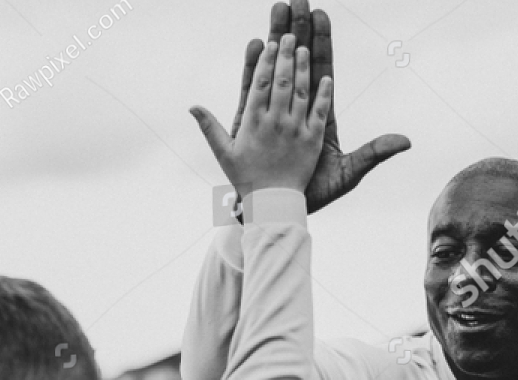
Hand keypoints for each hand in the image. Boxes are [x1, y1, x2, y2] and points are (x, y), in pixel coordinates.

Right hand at [192, 33, 330, 198]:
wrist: (271, 204)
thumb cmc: (246, 180)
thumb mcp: (224, 153)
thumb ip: (210, 127)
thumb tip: (192, 107)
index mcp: (254, 123)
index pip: (261, 84)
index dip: (266, 62)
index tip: (270, 45)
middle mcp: (275, 124)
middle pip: (282, 82)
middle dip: (285, 56)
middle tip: (289, 36)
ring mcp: (295, 131)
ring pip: (300, 93)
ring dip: (303, 69)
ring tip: (304, 49)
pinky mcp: (312, 142)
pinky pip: (319, 113)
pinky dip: (323, 95)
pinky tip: (326, 79)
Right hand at [231, 2, 409, 212]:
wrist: (282, 210)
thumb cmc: (317, 194)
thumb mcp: (350, 173)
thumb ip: (374, 153)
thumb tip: (405, 141)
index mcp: (320, 113)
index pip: (322, 70)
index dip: (321, 44)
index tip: (321, 16)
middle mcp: (297, 106)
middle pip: (298, 60)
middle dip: (297, 29)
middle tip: (296, 0)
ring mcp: (275, 110)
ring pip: (276, 66)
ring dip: (275, 38)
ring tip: (276, 9)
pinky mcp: (255, 121)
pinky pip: (253, 88)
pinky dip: (253, 66)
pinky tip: (254, 45)